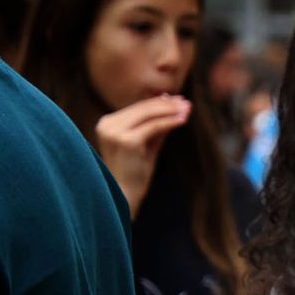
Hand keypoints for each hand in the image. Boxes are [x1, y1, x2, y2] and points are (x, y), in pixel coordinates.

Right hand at [95, 95, 190, 215]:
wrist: (124, 195)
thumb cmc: (135, 172)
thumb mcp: (146, 145)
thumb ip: (156, 127)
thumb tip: (173, 106)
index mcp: (107, 123)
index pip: (137, 108)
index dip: (158, 103)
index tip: (176, 100)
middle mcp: (108, 124)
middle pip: (143, 108)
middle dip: (167, 104)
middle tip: (186, 102)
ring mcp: (116, 132)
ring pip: (149, 115)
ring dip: (171, 110)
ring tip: (187, 108)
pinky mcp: (128, 140)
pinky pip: (154, 126)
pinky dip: (170, 121)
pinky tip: (183, 119)